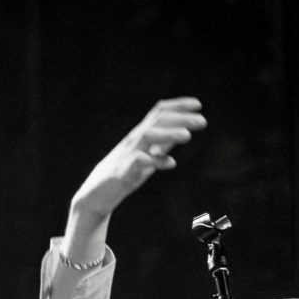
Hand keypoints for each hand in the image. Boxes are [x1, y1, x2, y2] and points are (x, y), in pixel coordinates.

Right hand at [68, 98, 204, 225]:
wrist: (96, 194)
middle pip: (156, 121)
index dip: (178, 106)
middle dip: (179, 118)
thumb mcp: (148, 154)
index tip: (198, 104)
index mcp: (140, 135)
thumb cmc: (124, 172)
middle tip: (202, 121)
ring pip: (147, 136)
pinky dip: (156, 161)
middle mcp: (134, 140)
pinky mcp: (123, 171)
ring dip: (168, 134)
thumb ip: (164, 143)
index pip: (159, 113)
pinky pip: (139, 162)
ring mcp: (127, 154)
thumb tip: (183, 132)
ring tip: (188, 136)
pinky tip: (171, 164)